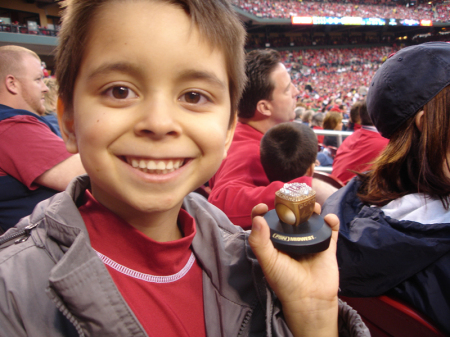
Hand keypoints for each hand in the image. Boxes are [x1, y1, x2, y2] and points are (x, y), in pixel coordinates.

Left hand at [248, 203, 338, 336]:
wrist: (310, 300)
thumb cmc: (285, 282)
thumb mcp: (268, 262)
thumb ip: (260, 242)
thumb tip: (258, 219)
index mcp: (275, 242)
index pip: (266, 222)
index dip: (263, 212)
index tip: (263, 206)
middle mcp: (291, 239)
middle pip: (291, 216)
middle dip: (292, 205)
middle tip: (294, 200)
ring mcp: (310, 241)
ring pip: (311, 219)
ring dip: (312, 209)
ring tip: (313, 206)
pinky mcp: (326, 246)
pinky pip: (330, 230)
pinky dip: (331, 221)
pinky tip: (328, 219)